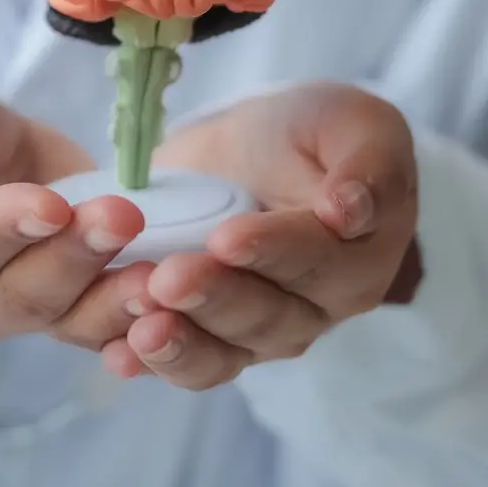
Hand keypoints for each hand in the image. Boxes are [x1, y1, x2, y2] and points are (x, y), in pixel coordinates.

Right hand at [0, 72, 154, 349]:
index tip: (51, 204)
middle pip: (9, 293)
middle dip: (69, 257)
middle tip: (121, 217)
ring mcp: (3, 314)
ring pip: (56, 318)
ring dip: (109, 297)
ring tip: (156, 270)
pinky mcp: (57, 313)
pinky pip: (93, 330)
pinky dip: (131, 321)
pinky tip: (167, 301)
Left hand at [101, 83, 420, 389]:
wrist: (251, 149)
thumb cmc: (312, 133)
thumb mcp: (352, 123)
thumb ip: (367, 162)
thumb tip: (350, 210)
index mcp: (358, 257)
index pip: (317, 260)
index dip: (273, 251)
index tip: (227, 237)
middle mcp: (314, 307)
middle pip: (268, 315)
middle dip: (216, 297)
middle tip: (169, 277)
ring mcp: (261, 331)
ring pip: (225, 351)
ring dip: (183, 342)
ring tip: (142, 326)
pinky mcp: (212, 338)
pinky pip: (189, 363)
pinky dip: (154, 362)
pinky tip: (120, 354)